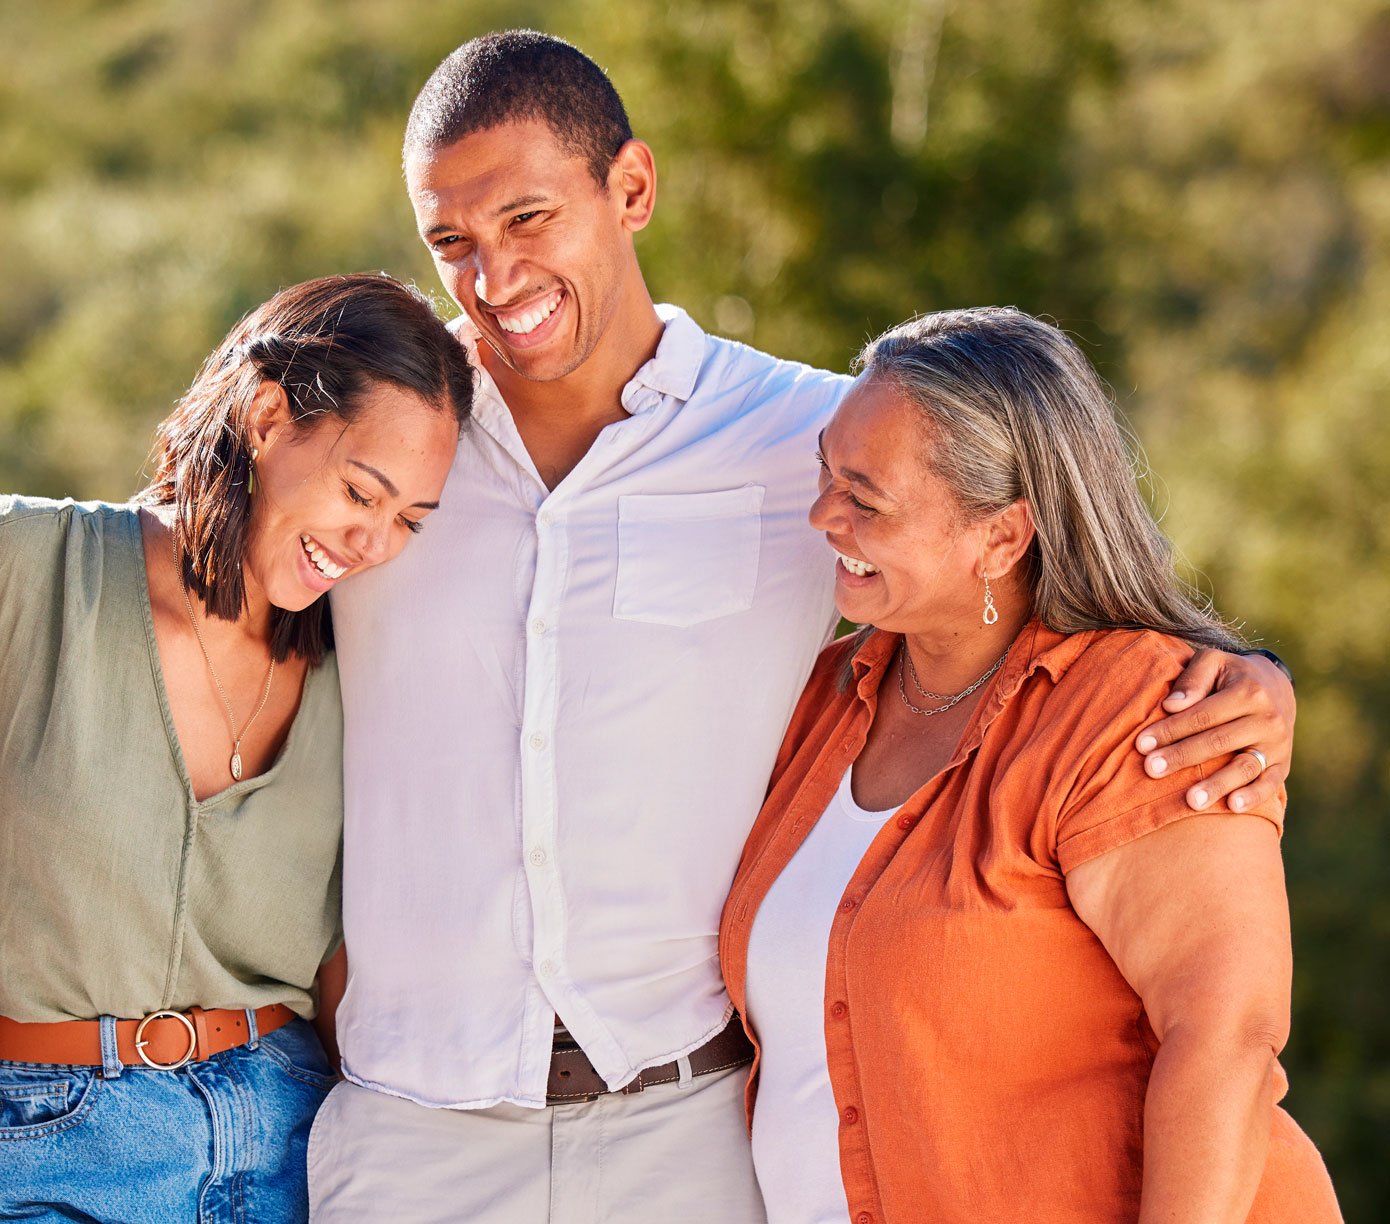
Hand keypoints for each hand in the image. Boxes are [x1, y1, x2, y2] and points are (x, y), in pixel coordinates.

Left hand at [1134, 650, 1294, 812]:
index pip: (1202, 716)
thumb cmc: (1230, 675)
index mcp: (1248, 692)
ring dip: (1217, 785)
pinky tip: (1232, 807)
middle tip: (1151, 770)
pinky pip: (1270, 784)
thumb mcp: (1213, 662)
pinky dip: (1253, 796)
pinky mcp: (1283, 764)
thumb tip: (1170, 706)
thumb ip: (1192, 680)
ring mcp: (1277, 744)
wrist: (1275, 686)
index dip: (1171, 730)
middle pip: (1218, 742)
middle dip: (1182, 757)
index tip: (1141, 744)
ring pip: (1245, 767)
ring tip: (1190, 800)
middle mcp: (1267, 719)